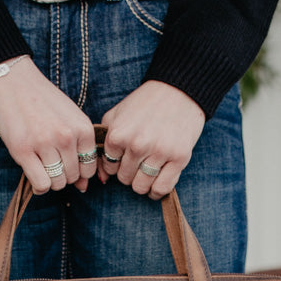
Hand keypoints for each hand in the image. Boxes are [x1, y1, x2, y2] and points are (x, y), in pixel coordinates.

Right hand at [0, 57, 97, 193]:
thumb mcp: (69, 117)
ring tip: (41, 164)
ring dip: (50, 180)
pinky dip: (38, 185)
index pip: (89, 167)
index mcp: (82, 127)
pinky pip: (41, 184)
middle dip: (63, 175)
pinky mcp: (23, 150)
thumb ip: (79, 148)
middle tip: (50, 161)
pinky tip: (33, 172)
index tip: (67, 163)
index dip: (79, 171)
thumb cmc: (42, 100)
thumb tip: (83, 187)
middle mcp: (66, 136)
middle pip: (73, 177)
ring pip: (57, 182)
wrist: (12, 80)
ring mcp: (44, 143)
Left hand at [99, 81, 205, 197]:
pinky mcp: (179, 158)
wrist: (179, 90)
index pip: (109, 167)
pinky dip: (157, 191)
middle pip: (124, 179)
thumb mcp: (118, 115)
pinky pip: (162, 188)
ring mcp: (159, 152)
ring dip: (143, 182)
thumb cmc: (145, 104)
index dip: (116, 163)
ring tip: (147, 172)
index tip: (125, 156)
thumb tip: (101, 178)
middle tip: (138, 162)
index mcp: (118, 134)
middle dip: (129, 173)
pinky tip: (156, 184)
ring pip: (141, 187)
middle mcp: (137, 145)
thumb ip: (104, 141)